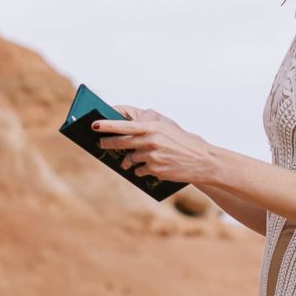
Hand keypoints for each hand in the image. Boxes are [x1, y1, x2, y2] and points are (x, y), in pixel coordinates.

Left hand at [91, 108, 218, 187]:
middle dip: (108, 143)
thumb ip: (146, 127)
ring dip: (127, 161)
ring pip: (130, 158)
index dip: (107, 125)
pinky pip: (139, 170)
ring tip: (125, 162)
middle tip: (100, 144)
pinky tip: (146, 168)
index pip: (125, 125)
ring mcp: (153, 156)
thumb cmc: (182, 141)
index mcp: (153, 127)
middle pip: (122, 143)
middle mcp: (151, 141)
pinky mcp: (156, 170)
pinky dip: (140, 170)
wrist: (202, 160)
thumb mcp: (166, 127)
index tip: (93, 125)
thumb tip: (124, 132)